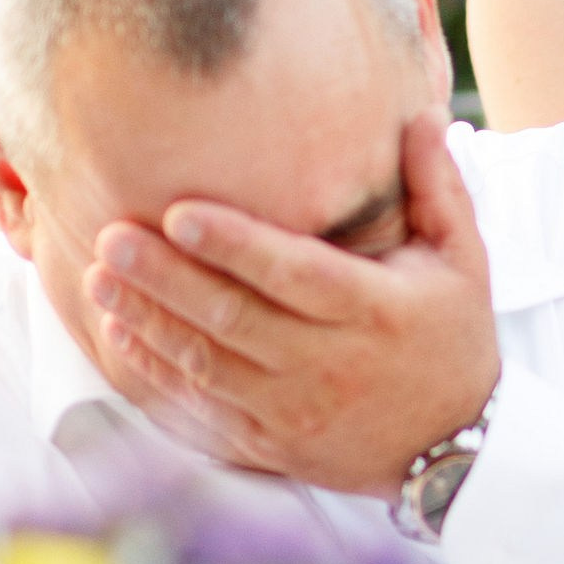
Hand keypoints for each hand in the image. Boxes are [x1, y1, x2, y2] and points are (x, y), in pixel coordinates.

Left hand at [83, 109, 501, 492]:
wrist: (455, 448)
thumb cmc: (451, 338)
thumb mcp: (464, 260)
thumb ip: (437, 188)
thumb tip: (421, 115)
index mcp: (376, 312)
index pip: (296, 274)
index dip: (236, 245)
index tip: (179, 213)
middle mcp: (332, 365)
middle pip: (237, 318)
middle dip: (167, 278)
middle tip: (112, 237)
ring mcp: (297, 411)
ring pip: (208, 364)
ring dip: (149, 320)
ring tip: (100, 277)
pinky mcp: (272, 444)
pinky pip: (203, 409)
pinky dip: (158, 373)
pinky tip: (121, 336)